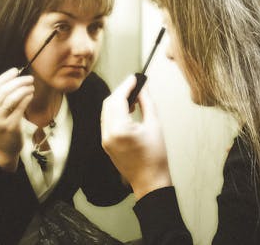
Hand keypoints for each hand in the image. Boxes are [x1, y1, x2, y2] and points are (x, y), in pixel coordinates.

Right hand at [0, 68, 33, 170]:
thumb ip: (0, 97)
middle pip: (2, 90)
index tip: (15, 71)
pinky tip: (31, 95)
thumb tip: (15, 77)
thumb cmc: (1, 125)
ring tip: (31, 86)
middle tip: (29, 78)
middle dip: (17, 81)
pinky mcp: (10, 126)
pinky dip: (26, 99)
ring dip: (23, 89)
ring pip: (11, 98)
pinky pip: (19, 108)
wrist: (3, 148)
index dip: (4, 76)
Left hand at [101, 75, 171, 198]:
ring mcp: (105, 140)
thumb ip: (147, 103)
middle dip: (120, 91)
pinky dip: (115, 112)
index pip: (119, 99)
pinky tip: (127, 110)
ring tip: (133, 98)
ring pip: (106, 111)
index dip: (127, 85)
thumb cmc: (155, 157)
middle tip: (134, 85)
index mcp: (119, 129)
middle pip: (109, 103)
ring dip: (117, 101)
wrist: (150, 180)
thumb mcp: (155, 125)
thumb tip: (143, 88)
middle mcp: (108, 134)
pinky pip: (106, 121)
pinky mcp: (106, 143)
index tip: (134, 78)